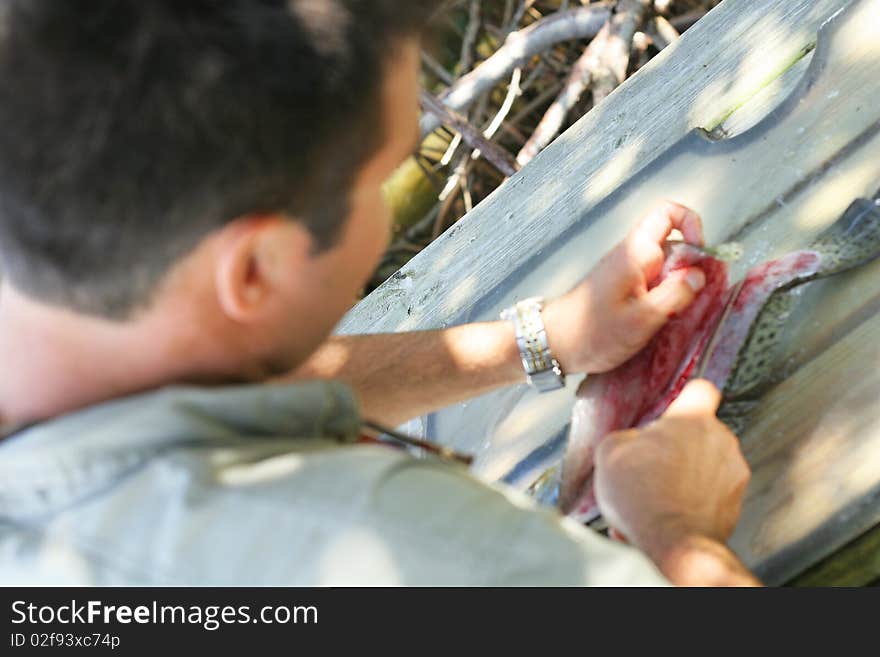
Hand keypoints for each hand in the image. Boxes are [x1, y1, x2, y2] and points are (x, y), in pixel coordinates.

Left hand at [543, 201, 706, 373]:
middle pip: (674, 245)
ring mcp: (627, 273)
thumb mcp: (643, 317)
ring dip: (680, 288)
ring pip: (666, 268)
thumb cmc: (594, 332)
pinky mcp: (624, 290)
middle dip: (692, 268)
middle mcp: (632, 256)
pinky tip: (666, 322)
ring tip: (681, 316)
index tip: (701, 257)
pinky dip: (666, 299)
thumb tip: (701, 273)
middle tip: (697, 299)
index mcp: (635, 252)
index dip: (692, 224)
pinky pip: (654, 285)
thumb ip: (676, 293)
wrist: (554, 345)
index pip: (668, 213)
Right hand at [592, 380, 751, 567]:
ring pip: (705, 466)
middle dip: (677, 447)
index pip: (700, 390)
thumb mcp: (610, 453)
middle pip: (699, 433)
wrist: (673, 543)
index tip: (675, 409)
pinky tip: (667, 513)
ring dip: (684, 477)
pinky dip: (691, 502)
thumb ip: (625, 437)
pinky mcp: (735, 506)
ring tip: (655, 496)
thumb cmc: (644, 496)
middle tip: (651, 465)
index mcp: (693, 420)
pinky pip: (711, 496)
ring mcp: (733, 474)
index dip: (685, 398)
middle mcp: (721, 441)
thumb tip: (631, 442)